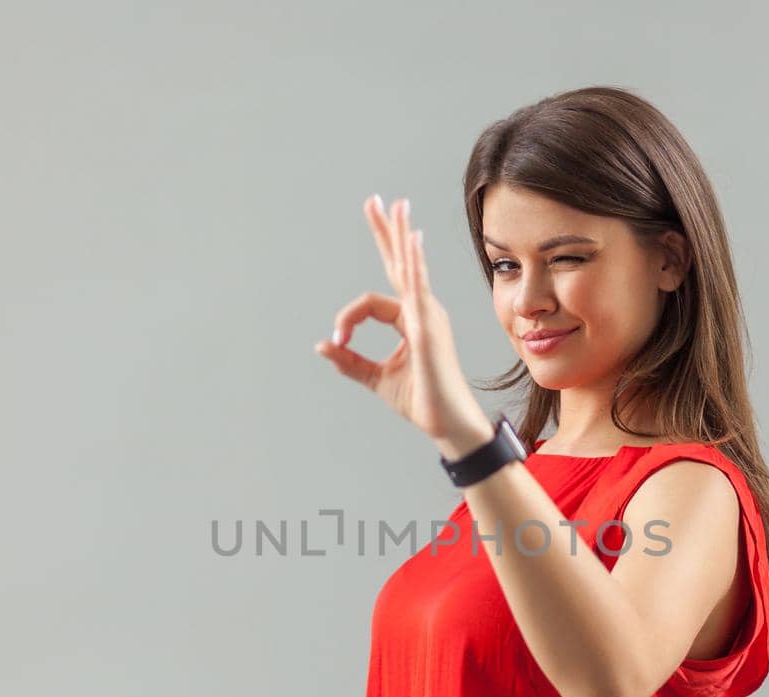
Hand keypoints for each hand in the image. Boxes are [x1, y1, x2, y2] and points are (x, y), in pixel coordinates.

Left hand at [315, 196, 491, 448]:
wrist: (446, 423)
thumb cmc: (422, 401)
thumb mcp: (376, 377)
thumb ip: (350, 360)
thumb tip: (322, 344)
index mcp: (412, 319)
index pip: (371, 303)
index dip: (347, 319)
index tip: (337, 341)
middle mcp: (423, 311)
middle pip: (400, 263)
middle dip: (387, 231)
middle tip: (375, 200)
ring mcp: (428, 317)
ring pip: (409, 268)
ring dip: (400, 236)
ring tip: (396, 206)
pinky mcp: (427, 328)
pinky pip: (418, 289)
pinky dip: (414, 264)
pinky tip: (412, 240)